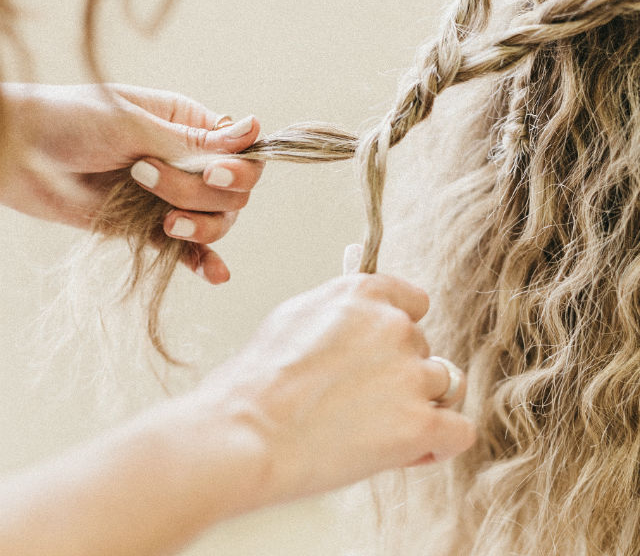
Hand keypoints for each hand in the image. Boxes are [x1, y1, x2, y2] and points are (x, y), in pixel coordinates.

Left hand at [0, 83, 263, 282]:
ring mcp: (168, 196)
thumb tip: (255, 128)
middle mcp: (186, 160)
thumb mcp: (133, 125)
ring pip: (215, 222)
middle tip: (145, 178)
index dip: (237, 170)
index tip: (212, 174)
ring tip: (163, 225)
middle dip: (199, 194)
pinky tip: (215, 275)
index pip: (241, 153)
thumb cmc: (69, 122)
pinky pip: (185, 249)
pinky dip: (203, 261)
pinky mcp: (146, 227)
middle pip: (232, 193)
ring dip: (201, 228)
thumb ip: (194, 141)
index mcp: (189, 125)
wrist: (14, 154)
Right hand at [191, 245, 475, 506]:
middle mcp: (396, 327)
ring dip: (422, 406)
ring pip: (446, 385)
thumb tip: (360, 297)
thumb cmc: (259, 379)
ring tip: (379, 427)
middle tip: (359, 402)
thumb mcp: (297, 314)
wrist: (246, 433)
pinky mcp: (420, 424)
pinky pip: (460, 431)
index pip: (415, 303)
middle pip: (424, 349)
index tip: (381, 355)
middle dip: (401, 375)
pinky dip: (439, 443)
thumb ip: (341, 305)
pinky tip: (410, 450)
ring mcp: (411, 375)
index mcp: (366, 293)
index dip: (397, 334)